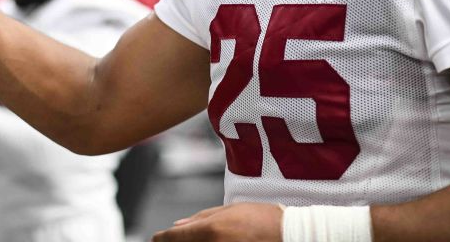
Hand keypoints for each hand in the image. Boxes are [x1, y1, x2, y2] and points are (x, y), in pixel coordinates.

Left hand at [151, 203, 282, 241]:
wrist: (291, 236)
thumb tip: (176, 226)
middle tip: (180, 240)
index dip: (161, 239)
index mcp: (210, 231)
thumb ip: (200, 218)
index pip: (170, 239)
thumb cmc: (264, 220)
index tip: (158, 239)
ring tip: (207, 238)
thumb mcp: (230, 210)